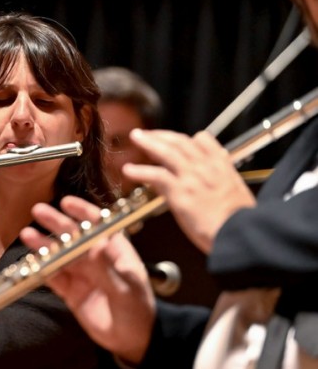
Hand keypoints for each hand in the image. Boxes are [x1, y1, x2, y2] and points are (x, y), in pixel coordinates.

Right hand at [22, 195, 155, 365]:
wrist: (132, 339)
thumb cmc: (138, 309)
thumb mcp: (127, 288)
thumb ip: (109, 268)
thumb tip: (97, 244)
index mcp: (114, 251)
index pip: (97, 224)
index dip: (82, 212)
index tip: (67, 203)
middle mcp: (95, 258)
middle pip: (73, 235)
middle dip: (56, 222)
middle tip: (38, 211)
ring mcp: (81, 273)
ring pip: (59, 254)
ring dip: (44, 244)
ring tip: (27, 235)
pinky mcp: (70, 291)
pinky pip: (53, 277)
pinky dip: (42, 269)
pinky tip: (31, 261)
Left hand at [123, 129, 256, 252]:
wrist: (241, 235)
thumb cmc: (240, 222)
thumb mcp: (234, 193)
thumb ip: (216, 181)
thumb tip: (197, 179)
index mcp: (222, 166)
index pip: (203, 140)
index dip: (185, 138)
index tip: (172, 139)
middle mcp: (207, 167)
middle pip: (180, 142)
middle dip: (161, 135)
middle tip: (145, 133)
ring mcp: (193, 177)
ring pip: (167, 152)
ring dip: (148, 142)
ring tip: (135, 137)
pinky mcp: (181, 192)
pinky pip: (157, 175)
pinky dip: (140, 171)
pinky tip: (129, 170)